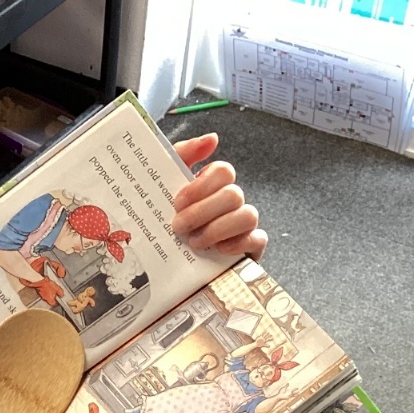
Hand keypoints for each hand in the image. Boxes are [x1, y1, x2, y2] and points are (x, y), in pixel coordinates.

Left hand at [171, 134, 266, 259]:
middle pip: (233, 194)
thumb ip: (181, 156)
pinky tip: (217, 250)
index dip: (202, 185)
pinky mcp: (248, 250)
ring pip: (248, 215)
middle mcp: (229, 204)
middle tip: (178, 227)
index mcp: (211, 188)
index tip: (178, 201)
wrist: (157, 274)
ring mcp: (241, 227)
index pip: (223, 171)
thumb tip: (212, 138)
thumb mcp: (161, 189)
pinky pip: (257, 240)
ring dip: (218, 229)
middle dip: (203, 211)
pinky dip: (237, 244)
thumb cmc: (160, 228)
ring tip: (194, 243)